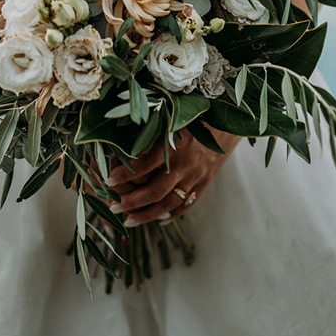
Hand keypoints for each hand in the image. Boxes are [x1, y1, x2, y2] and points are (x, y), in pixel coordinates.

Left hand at [106, 128, 239, 225]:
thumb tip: (119, 143)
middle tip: (112, 207)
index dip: (123, 175)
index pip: (143, 165)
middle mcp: (185, 163)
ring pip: (168, 204)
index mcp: (174, 143)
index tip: (107, 181)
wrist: (228, 121)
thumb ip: (150, 132)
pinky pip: (185, 205)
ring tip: (128, 221)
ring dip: (145, 215)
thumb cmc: (193, 115)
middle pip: (154, 191)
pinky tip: (157, 219)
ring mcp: (196, 176)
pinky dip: (170, 215)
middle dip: (130, 202)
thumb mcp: (170, 119)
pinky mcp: (204, 184)